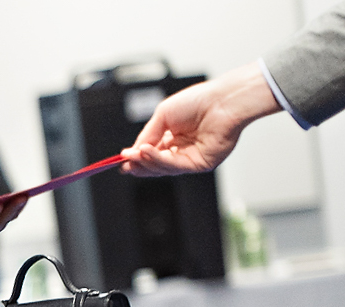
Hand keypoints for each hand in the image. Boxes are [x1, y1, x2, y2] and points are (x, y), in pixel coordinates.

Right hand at [120, 63, 281, 176]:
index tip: (123, 158)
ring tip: (136, 153)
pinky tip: (148, 151)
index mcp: (174, 136)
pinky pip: (175, 166)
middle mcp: (182, 148)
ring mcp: (192, 157)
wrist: (222, 101)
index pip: (152, 152)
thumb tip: (134, 151)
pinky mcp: (201, 163)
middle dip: (139, 164)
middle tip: (125, 163)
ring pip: (164, 168)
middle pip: (156, 164)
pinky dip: (159, 160)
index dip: (137, 156)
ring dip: (147, 161)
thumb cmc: (197, 101)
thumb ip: (147, 135)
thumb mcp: (162, 116)